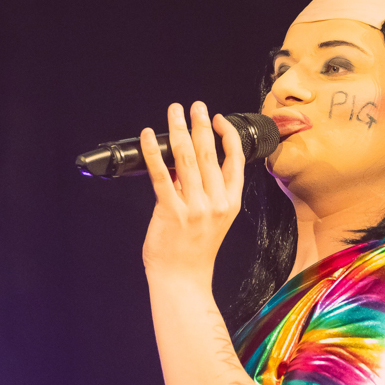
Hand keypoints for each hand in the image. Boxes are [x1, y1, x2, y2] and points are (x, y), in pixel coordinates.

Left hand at [139, 101, 244, 284]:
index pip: (235, 160)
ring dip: (179, 130)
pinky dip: (154, 152)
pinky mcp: (171, 212)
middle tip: (195, 106)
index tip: (218, 119)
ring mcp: (194, 208)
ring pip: (186, 159)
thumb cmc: (194, 251)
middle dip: (201, 124)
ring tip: (174, 112)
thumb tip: (185, 160)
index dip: (227, 136)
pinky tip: (150, 136)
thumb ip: (203, 190)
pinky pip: (161, 175)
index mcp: (230, 202)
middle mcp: (215, 203)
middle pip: (209, 154)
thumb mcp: (212, 219)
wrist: (183, 279)